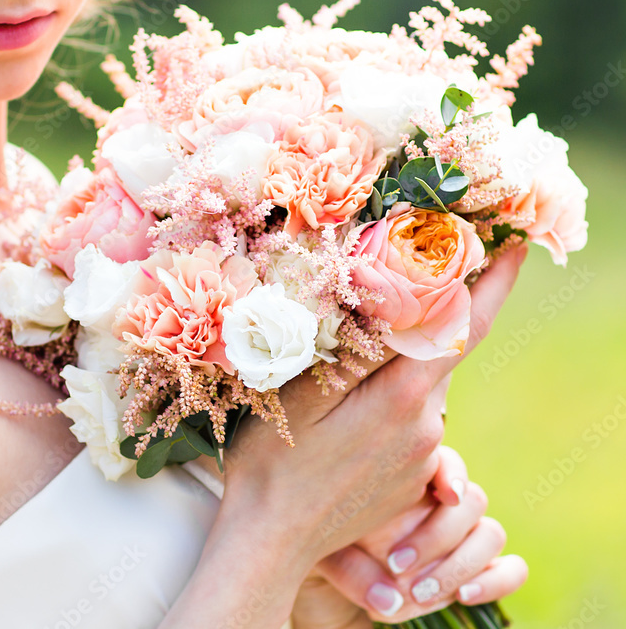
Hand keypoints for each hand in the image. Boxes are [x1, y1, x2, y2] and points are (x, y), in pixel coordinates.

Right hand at [219, 245, 528, 579]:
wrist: (272, 540)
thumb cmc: (273, 461)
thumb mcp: (302, 392)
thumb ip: (356, 348)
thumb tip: (399, 300)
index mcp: (401, 398)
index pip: (464, 328)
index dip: (495, 285)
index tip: (516, 248)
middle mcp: (426, 428)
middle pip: (436, 354)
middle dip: (425, 321)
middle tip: (387, 291)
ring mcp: (421, 458)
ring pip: (417, 388)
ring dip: (394, 368)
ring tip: (341, 374)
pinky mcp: (410, 478)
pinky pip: (407, 422)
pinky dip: (386, 402)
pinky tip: (341, 416)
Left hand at [300, 446, 527, 623]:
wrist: (329, 590)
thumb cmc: (322, 554)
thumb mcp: (320, 552)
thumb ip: (348, 567)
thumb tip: (388, 599)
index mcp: (406, 475)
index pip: (446, 459)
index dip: (452, 472)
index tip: (445, 494)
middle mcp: (440, 503)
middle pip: (472, 499)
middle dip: (438, 535)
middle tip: (395, 564)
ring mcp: (462, 537)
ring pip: (490, 533)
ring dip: (459, 564)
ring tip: (416, 592)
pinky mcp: (477, 572)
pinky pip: (511, 569)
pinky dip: (496, 581)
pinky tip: (463, 595)